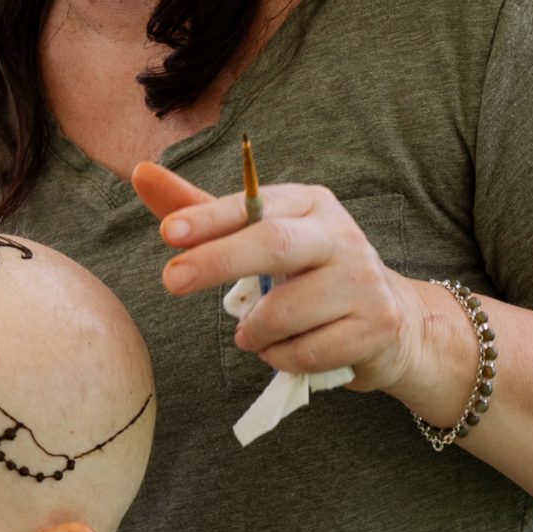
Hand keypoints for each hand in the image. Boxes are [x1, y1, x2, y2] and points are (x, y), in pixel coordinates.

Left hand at [131, 162, 425, 396]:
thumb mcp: (261, 237)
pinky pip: (306, 352)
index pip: (256, 206)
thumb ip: (202, 210)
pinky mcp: (375, 326)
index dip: (211, 218)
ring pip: (284, 312)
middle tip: (172, 281)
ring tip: (251, 336)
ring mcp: (363, 281)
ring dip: (251, 332)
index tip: (168, 233)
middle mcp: (341, 235)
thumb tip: (140, 172)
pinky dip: (280, 359)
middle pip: (273, 244)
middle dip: (218, 261)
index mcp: (311, 204)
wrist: (392, 323)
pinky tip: (285, 352)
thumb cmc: (309, 276)